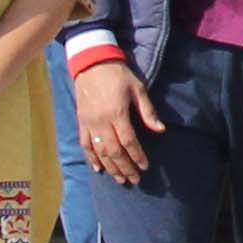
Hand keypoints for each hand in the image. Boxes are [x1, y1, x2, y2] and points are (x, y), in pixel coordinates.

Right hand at [72, 54, 158, 189]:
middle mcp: (101, 121)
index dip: (137, 156)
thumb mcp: (138, 89)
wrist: (92, 63)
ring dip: (110, 167)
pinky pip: (84, 144)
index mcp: (117, 113)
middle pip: (114, 151)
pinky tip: (98, 169)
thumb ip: (148, 111)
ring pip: (99, 151)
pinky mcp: (81, 122)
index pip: (129, 142)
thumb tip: (161, 130)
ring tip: (120, 179)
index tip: (145, 167)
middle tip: (134, 179)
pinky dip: (91, 158)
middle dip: (125, 168)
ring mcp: (89, 123)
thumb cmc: (118, 75)